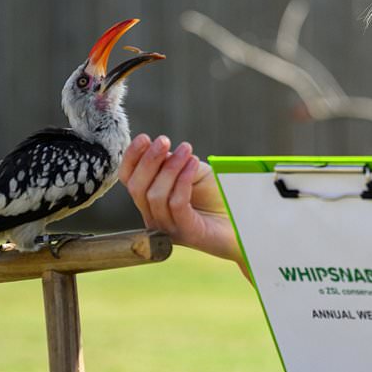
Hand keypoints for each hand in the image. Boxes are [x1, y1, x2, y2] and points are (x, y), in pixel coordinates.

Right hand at [118, 134, 243, 271]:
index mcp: (150, 200)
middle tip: (164, 140)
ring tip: (186, 150)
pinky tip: (193, 164)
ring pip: (155, 196)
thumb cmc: (216, 196)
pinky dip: (182, 181)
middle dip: (149, 160)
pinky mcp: (188, 233)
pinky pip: (176, 204)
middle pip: (137, 188)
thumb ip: (174, 163)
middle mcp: (154, 216)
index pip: (129, 180)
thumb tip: (161, 151)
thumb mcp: (193, 172)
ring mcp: (169, 228)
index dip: (131, 158)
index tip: (144, 138)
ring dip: (170, 167)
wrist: (243, 220)